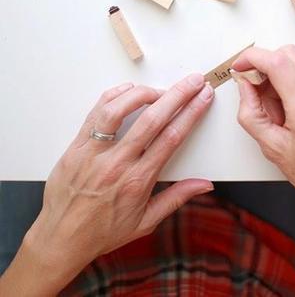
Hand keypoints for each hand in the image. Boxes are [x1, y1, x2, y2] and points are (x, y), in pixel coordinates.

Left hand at [22, 76, 213, 291]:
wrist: (61, 240)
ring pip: (119, 109)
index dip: (191, 112)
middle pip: (152, 118)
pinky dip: (114, 96)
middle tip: (193, 80)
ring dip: (144, 93)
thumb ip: (176, 198)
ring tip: (160, 89)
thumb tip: (205, 184)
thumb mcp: (145, 222)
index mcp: (138, 181)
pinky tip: (128, 90)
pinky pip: (96, 113)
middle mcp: (117, 163)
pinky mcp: (76, 146)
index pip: (171, 137)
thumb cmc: (103, 232)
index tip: (203, 96)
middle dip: (177, 95)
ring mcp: (94, 152)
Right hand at [233, 45, 294, 227]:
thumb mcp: (271, 148)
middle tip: (252, 86)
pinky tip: (283, 107)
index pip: (278, 63)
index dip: (252, 58)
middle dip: (263, 63)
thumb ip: (251, 112)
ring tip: (271, 105)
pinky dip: (287, 82)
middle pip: (288, 54)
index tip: (239, 66)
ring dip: (276, 74)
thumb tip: (244, 84)